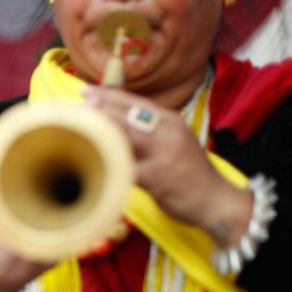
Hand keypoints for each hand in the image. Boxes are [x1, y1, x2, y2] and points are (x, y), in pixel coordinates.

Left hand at [83, 85, 250, 243]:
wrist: (214, 200)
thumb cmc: (187, 170)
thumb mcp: (173, 140)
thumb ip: (150, 128)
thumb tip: (115, 116)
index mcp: (170, 120)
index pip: (135, 102)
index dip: (109, 95)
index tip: (86, 91)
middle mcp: (168, 132)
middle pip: (126, 115)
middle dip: (99, 109)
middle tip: (77, 106)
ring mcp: (163, 153)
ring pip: (124, 136)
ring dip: (100, 131)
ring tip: (79, 127)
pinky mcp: (158, 176)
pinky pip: (127, 168)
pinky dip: (109, 165)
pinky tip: (90, 163)